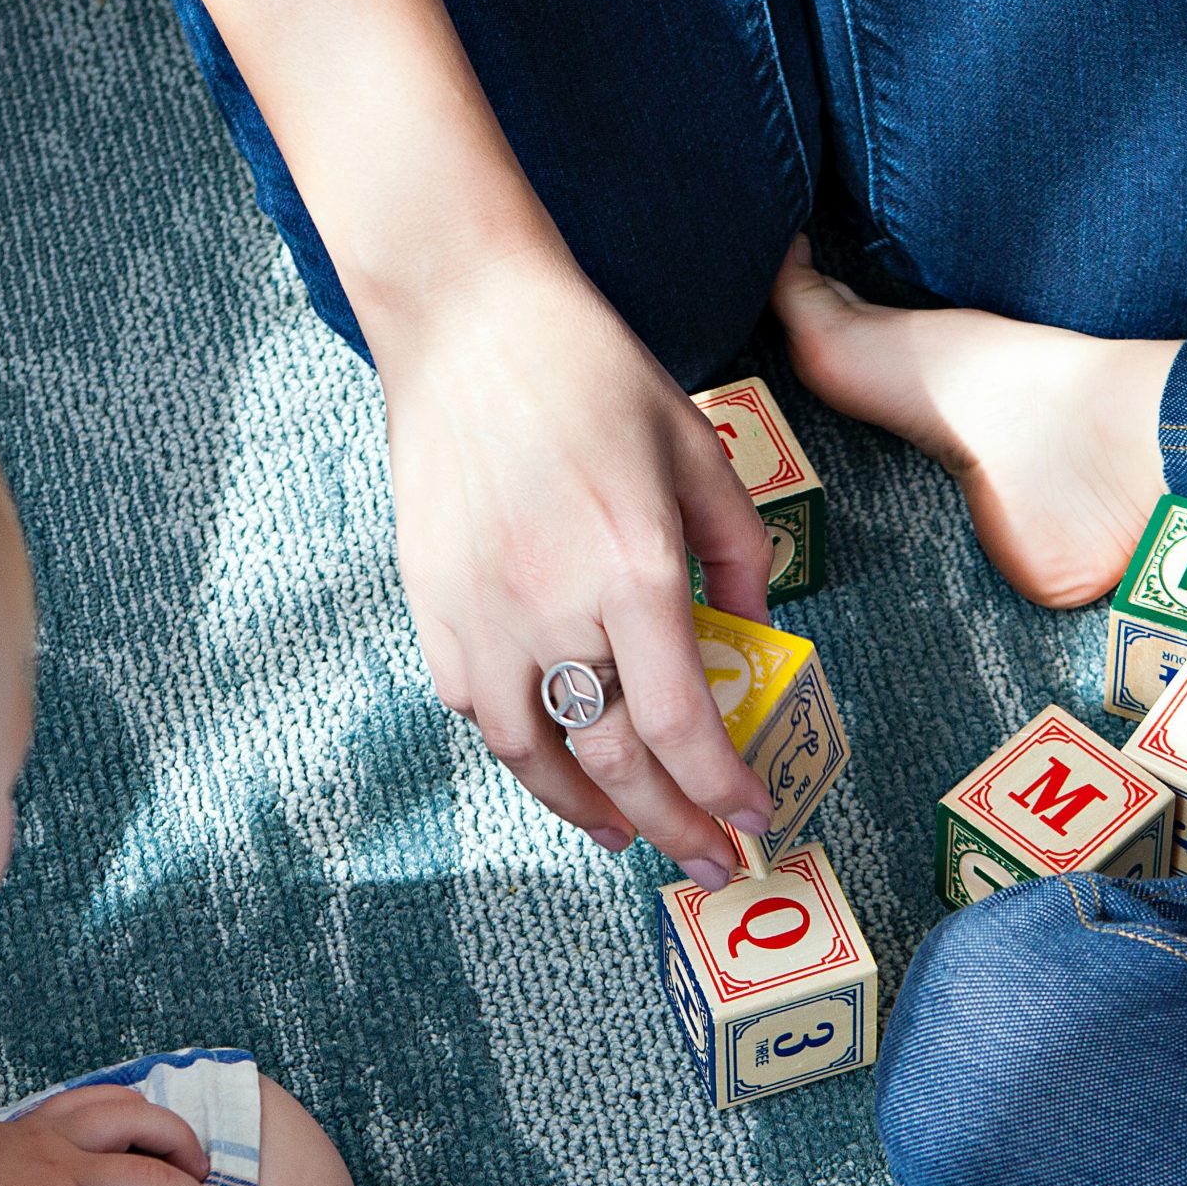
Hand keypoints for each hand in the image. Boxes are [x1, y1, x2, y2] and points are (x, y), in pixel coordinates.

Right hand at [370, 248, 776, 888]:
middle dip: (673, 828)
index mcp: (632, 568)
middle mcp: (553, 608)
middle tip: (708, 863)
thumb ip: (739, 556)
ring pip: (534, 757)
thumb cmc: (592, 375)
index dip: (721, 791)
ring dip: (587, 811)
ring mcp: (481, 615)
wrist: (467, 322)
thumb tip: (752, 641)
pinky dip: (523, 750)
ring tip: (626, 832)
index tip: (752, 822)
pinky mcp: (433, 607)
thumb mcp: (699, 452)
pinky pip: (478, 711)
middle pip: (615, 760)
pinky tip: (555, 759)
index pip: (683, 725)